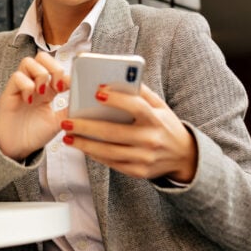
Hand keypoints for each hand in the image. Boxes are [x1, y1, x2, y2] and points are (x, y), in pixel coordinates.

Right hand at [0, 52, 70, 161]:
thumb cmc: (35, 135)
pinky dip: (26, 85)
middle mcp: (34, 84)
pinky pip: (16, 76)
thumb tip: (86, 102)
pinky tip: (29, 100)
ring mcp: (21, 87)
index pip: (57, 69)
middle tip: (58, 86)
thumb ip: (70, 110)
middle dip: (53, 67)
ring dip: (40, 74)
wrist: (16, 149)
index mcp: (48, 89)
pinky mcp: (9, 92)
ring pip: (28, 62)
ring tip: (42, 92)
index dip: (66, 74)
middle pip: (42, 57)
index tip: (72, 87)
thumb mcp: (58, 122)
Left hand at [60, 84, 197, 182]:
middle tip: (67, 120)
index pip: (136, 107)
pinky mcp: (139, 172)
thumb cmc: (165, 125)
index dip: (117, 99)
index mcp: (156, 119)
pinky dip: (95, 155)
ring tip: (67, 136)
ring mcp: (144, 158)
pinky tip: (82, 146)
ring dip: (85, 144)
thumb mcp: (160, 106)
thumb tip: (118, 77)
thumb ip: (142, 93)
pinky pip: (112, 163)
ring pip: (109, 152)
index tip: (97, 92)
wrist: (184, 156)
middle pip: (114, 133)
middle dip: (87, 127)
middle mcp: (151, 140)